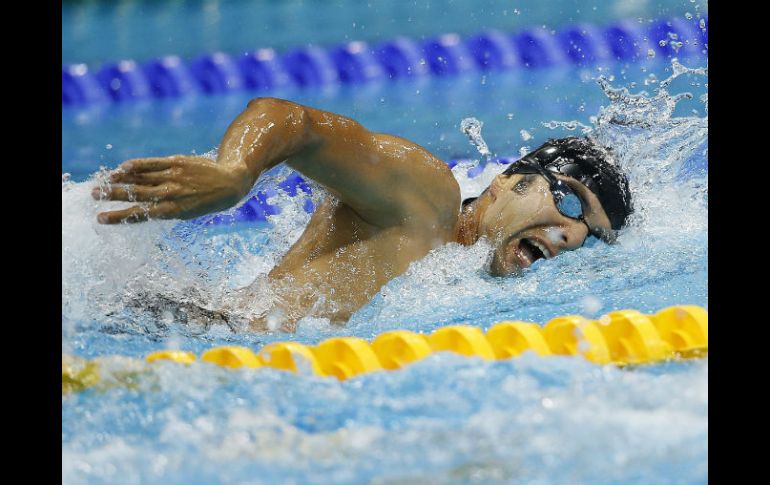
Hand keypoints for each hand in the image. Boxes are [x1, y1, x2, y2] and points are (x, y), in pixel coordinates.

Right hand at [92, 155, 250, 223]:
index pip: (140, 215)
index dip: (119, 217)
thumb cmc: (205, 200)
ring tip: (103, 181)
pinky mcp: (177, 163)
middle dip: (113, 196)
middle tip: (93, 195)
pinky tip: (123, 167)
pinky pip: (153, 164)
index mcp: (173, 212)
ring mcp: (174, 178)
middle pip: (136, 195)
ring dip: (120, 180)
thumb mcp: (186, 212)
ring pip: (141, 178)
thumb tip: (138, 207)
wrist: (230, 184)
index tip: (101, 218)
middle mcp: (171, 195)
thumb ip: (164, 208)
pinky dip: (137, 165)